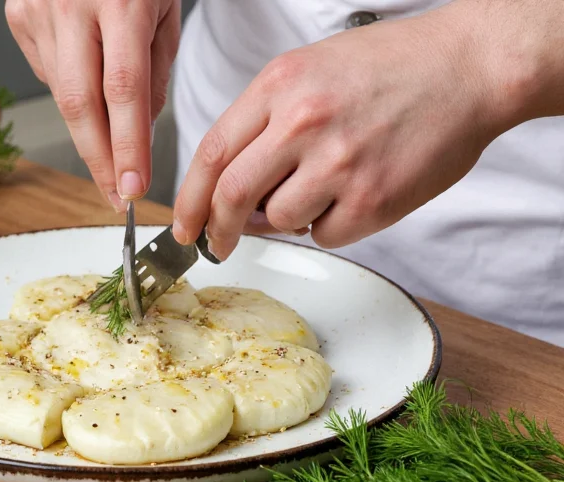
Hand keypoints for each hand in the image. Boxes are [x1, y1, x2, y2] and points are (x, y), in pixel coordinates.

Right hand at [5, 0, 181, 210]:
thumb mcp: (164, 12)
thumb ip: (152, 74)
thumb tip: (136, 135)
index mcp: (122, 0)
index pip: (122, 91)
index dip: (126, 146)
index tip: (131, 187)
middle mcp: (72, 4)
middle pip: (79, 103)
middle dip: (99, 159)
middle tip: (113, 196)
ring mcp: (37, 9)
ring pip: (62, 94)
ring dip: (90, 125)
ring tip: (113, 133)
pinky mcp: (18, 15)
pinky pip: (48, 73)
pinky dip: (71, 88)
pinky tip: (86, 73)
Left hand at [172, 2, 511, 259]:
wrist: (469, 67)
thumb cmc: (390, 68)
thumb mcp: (309, 71)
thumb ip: (264, 124)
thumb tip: (231, 190)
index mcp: (280, 85)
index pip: (210, 153)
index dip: (188, 199)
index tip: (184, 224)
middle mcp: (303, 122)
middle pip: (231, 195)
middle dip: (216, 230)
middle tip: (216, 244)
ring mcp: (339, 163)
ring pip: (277, 221)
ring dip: (286, 219)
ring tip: (320, 189)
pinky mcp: (373, 199)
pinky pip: (325, 235)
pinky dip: (330, 226)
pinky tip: (353, 194)